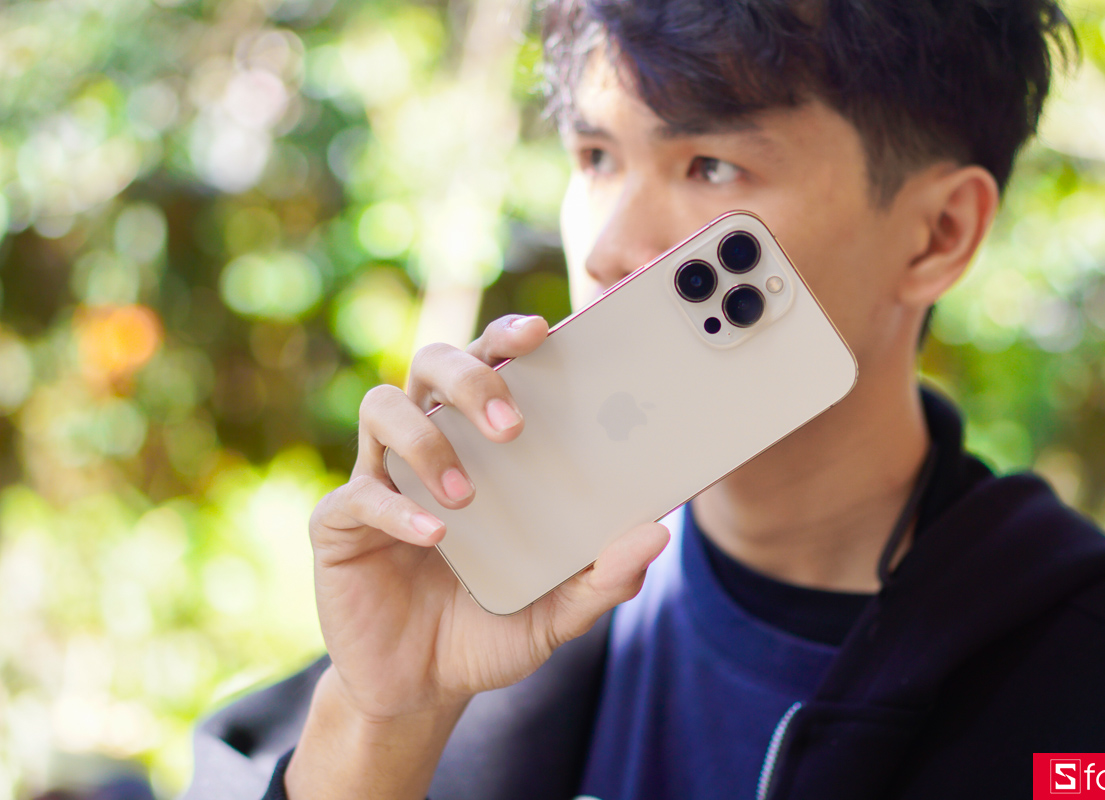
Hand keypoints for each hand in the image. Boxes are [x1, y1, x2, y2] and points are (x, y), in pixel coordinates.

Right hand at [287, 315, 669, 798]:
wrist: (423, 689)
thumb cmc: (490, 627)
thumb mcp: (558, 611)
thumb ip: (605, 577)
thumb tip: (658, 534)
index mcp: (481, 444)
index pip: (492, 365)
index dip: (510, 335)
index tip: (545, 331)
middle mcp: (429, 445)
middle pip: (433, 363)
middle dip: (472, 375)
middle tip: (512, 424)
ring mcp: (380, 478)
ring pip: (382, 406)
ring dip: (427, 439)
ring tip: (467, 493)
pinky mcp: (341, 524)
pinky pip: (358, 493)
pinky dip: (398, 508)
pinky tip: (435, 536)